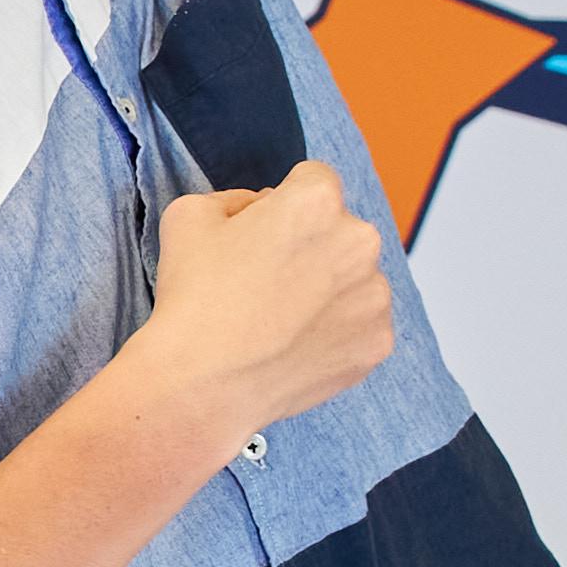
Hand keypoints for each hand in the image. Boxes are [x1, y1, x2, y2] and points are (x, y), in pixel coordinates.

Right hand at [132, 165, 393, 428]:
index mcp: (318, 201)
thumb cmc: (194, 298)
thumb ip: (235, 198)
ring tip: (281, 319)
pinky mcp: (377, 343)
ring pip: (354, 278)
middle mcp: (360, 242)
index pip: (314, 181)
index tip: (263, 234)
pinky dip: (336, 332)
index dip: (284, 204)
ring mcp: (374, 297)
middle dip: (312, 245)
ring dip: (329, 289)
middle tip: (268, 281)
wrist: (204, 386)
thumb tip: (261, 209)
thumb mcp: (189, 215)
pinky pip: (361, 325)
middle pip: (340, 230)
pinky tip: (296, 345)